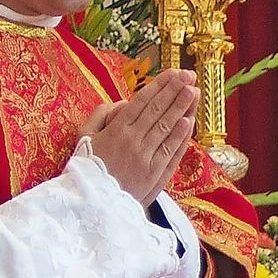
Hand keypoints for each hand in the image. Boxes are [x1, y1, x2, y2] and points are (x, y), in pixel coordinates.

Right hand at [80, 70, 198, 204]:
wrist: (93, 203)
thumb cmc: (88, 166)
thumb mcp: (84, 137)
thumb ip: (101, 115)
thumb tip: (124, 103)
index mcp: (115, 130)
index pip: (142, 102)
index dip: (159, 87)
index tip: (173, 73)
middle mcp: (133, 141)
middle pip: (157, 111)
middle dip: (174, 91)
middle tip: (189, 76)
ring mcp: (146, 158)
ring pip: (166, 128)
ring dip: (182, 108)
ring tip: (193, 92)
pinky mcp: (156, 174)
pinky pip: (171, 152)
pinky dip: (180, 136)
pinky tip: (188, 122)